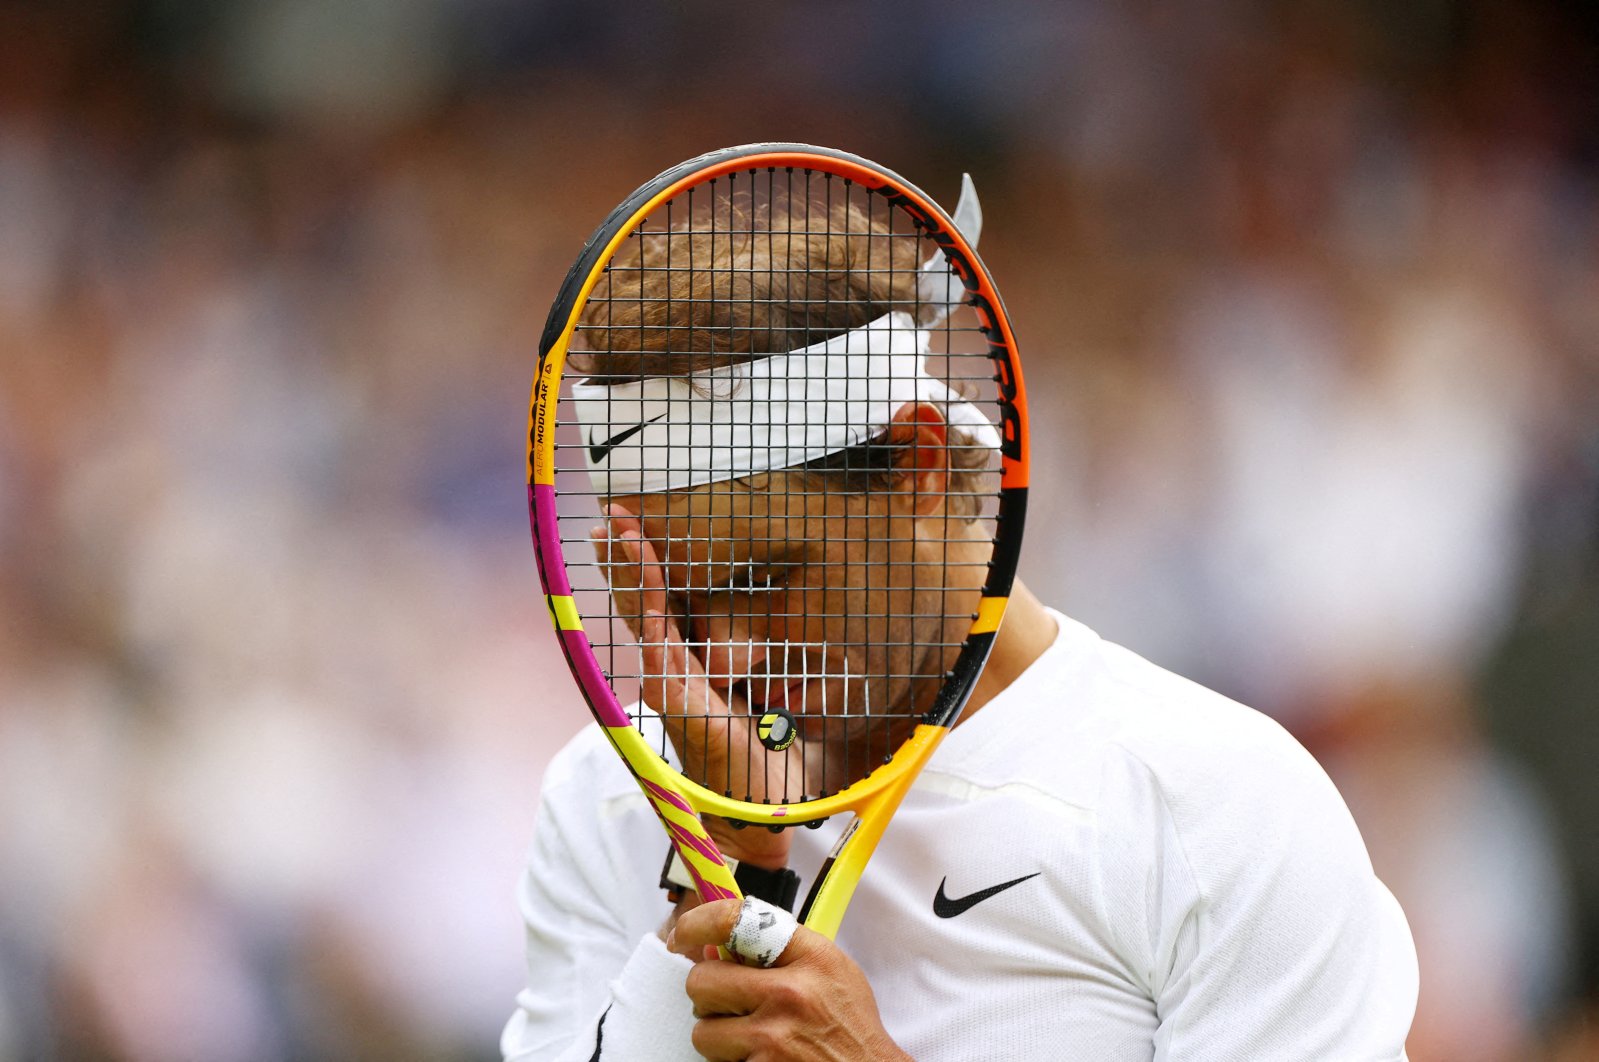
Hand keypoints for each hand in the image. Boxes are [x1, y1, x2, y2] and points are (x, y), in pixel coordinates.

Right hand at [590, 505, 806, 870]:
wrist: (762, 819)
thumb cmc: (764, 768)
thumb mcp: (765, 707)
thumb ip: (760, 678)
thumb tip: (777, 656)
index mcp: (689, 672)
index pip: (662, 608)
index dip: (648, 569)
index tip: (634, 528)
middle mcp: (670, 674)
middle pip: (642, 604)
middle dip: (627, 559)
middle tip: (614, 514)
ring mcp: (667, 683)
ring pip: (644, 612)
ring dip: (632, 566)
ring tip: (620, 526)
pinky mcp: (674, 694)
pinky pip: (658, 635)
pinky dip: (649, 597)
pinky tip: (644, 567)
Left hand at [672, 899, 911, 1061]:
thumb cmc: (848, 1026)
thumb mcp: (829, 971)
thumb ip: (779, 951)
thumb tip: (711, 947)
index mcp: (809, 957)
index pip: (735, 920)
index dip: (696, 923)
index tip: (680, 936)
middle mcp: (790, 993)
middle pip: (702, 981)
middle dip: (708, 996)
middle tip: (729, 1005)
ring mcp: (773, 1039)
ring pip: (702, 1033)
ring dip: (719, 1039)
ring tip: (753, 1041)